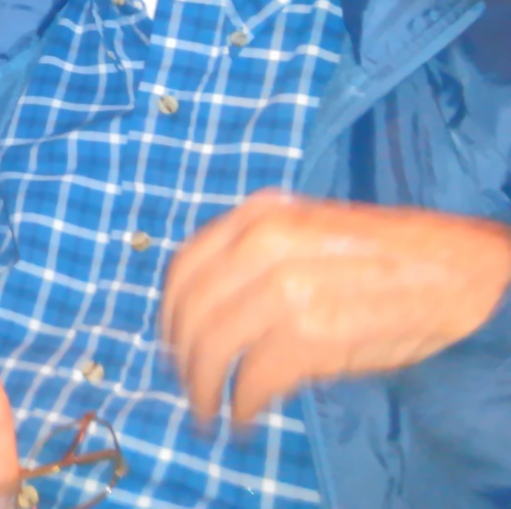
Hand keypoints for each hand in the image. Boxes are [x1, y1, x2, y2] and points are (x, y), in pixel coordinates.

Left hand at [163, 191, 510, 423]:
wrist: (459, 271)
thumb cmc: (386, 254)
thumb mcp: (308, 229)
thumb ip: (254, 253)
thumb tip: (209, 306)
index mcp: (259, 215)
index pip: (184, 266)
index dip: (169, 311)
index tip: (170, 340)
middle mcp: (264, 245)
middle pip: (192, 311)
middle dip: (182, 356)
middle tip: (187, 384)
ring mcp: (286, 289)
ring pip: (213, 346)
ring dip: (203, 387)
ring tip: (206, 408)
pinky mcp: (312, 334)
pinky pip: (253, 378)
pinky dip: (241, 402)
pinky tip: (243, 414)